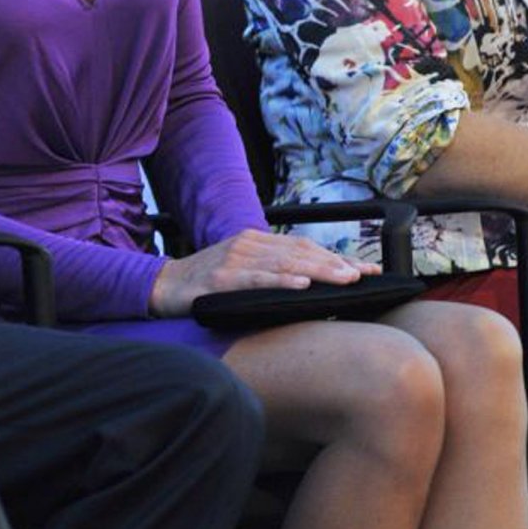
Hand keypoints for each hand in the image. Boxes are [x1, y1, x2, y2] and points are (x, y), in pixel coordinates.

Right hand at [149, 228, 367, 317]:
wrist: (162, 287)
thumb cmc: (204, 284)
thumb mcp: (241, 272)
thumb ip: (270, 273)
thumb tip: (310, 286)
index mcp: (256, 241)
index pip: (304, 247)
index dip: (336, 257)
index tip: (366, 269)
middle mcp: (249, 245)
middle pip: (301, 252)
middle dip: (337, 263)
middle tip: (366, 275)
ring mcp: (234, 260)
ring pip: (285, 263)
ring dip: (319, 270)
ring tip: (346, 278)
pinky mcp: (221, 279)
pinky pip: (257, 279)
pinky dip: (281, 280)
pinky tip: (302, 284)